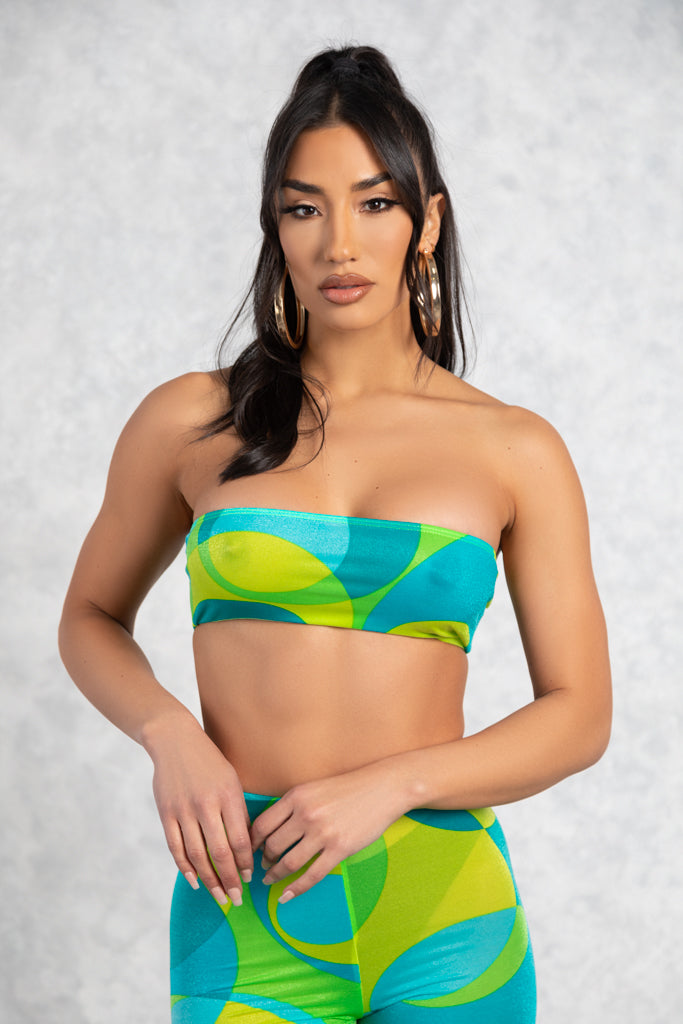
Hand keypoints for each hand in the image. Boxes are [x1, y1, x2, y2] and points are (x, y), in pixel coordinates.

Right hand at [148, 715, 253, 905]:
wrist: (175, 740)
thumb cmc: (210, 761)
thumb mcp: (232, 780)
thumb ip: (238, 812)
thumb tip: (246, 848)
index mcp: (228, 795)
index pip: (240, 839)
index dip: (246, 863)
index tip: (250, 878)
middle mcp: (206, 805)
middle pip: (220, 853)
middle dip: (230, 880)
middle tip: (237, 899)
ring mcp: (183, 810)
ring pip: (197, 855)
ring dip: (209, 880)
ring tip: (219, 897)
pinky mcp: (166, 813)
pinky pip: (176, 847)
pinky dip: (185, 868)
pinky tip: (195, 881)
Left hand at [249, 765, 407, 901]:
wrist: (382, 788)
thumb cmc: (347, 788)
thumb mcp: (313, 788)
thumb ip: (292, 806)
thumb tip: (271, 831)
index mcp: (296, 797)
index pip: (261, 825)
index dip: (251, 843)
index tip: (249, 851)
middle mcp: (305, 814)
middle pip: (272, 845)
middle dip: (264, 860)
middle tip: (263, 866)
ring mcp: (322, 833)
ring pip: (288, 862)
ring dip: (275, 875)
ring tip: (270, 880)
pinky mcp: (339, 849)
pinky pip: (311, 875)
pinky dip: (295, 889)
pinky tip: (286, 895)